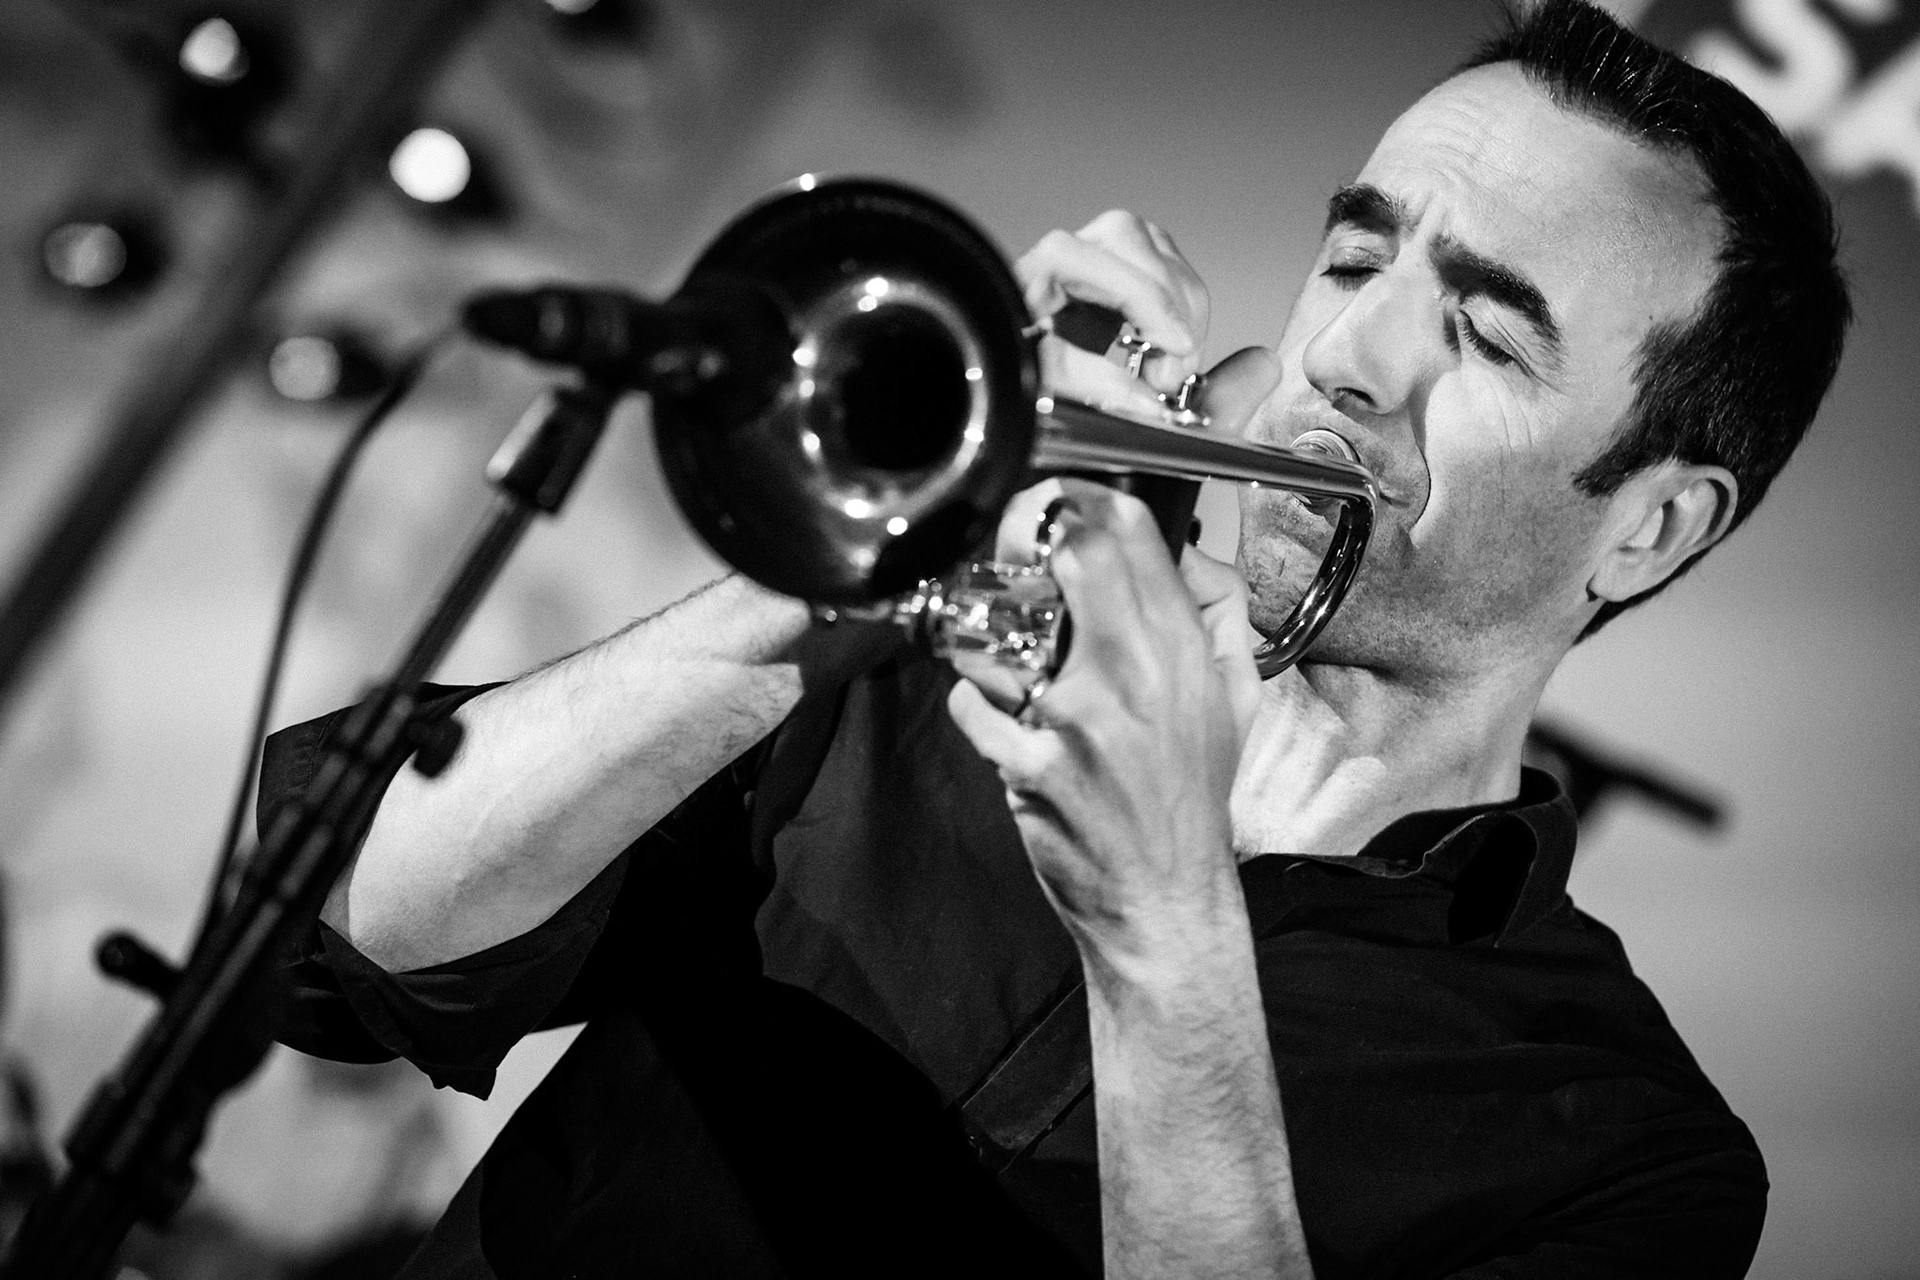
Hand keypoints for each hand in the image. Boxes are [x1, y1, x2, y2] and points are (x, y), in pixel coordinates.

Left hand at [948, 349, 1278, 970]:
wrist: (1167, 900)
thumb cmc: (1188, 800)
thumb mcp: (1230, 703)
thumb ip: (1216, 621)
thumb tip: (1190, 557)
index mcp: (1183, 653)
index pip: (1132, 533)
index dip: (1083, 501)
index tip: (1058, 504)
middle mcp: (1136, 675)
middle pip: (1069, 554)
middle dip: (1029, 546)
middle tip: (1013, 564)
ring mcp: (1082, 721)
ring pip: (1002, 628)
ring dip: (988, 640)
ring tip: (1005, 662)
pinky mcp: (1035, 768)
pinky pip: (972, 705)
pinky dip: (972, 707)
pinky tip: (998, 724)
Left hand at [1017, 210, 1210, 421]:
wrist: (994, 354)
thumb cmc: (1004, 355)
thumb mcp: (1038, 375)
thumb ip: (1092, 384)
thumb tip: (1148, 400)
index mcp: (1049, 263)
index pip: (1115, 267)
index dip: (1155, 306)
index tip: (1178, 346)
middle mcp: (1078, 246)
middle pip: (1148, 254)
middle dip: (1173, 314)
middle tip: (1172, 374)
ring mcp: (1103, 251)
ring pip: (1166, 260)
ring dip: (1185, 314)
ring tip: (1170, 367)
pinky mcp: (1122, 267)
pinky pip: (1169, 274)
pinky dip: (1180, 313)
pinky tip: (1168, 348)